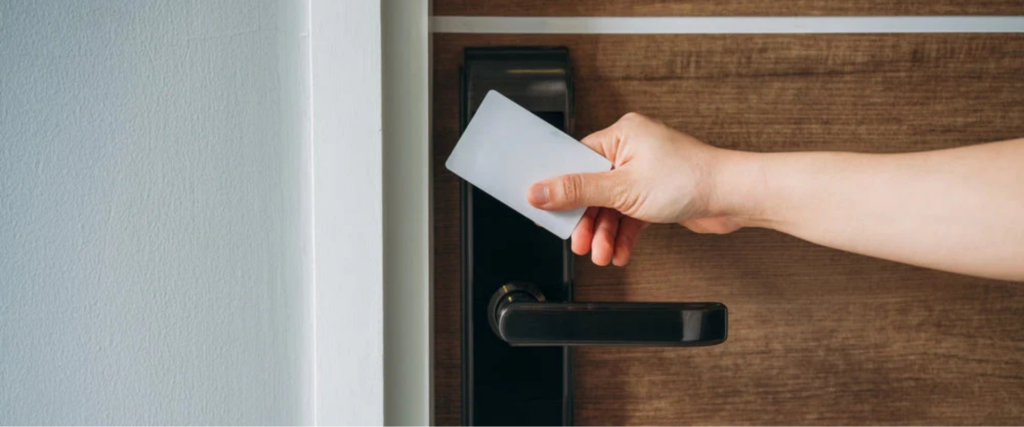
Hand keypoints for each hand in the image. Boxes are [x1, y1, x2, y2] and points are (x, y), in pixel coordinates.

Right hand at [527, 113, 750, 265]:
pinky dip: (625, 235)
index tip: (548, 210)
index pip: (577, 161)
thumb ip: (577, 191)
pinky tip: (620, 253)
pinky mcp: (656, 193)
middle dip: (588, 222)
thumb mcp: (622, 188)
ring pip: (612, 206)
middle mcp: (632, 150)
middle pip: (593, 189)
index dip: (561, 189)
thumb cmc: (690, 179)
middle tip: (580, 244)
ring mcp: (645, 173)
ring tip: (603, 255)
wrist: (734, 197)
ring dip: (606, 234)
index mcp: (621, 134)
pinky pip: (630, 215)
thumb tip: (539, 191)